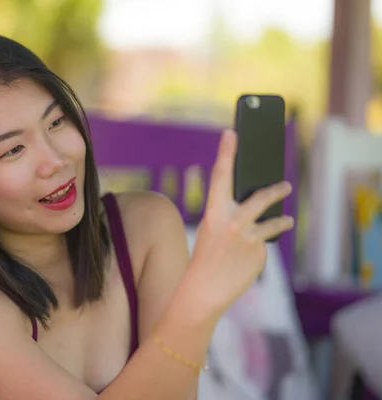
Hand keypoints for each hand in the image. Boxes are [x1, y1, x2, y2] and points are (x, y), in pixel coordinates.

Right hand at [186, 130, 293, 315]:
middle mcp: (232, 221)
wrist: (205, 290)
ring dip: (282, 220)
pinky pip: (264, 244)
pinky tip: (247, 259)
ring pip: (273, 222)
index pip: (220, 175)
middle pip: (261, 197)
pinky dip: (258, 249)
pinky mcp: (260, 253)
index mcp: (213, 212)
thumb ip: (231, 216)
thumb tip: (262, 207)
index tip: (232, 132)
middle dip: (276, 189)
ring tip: (288, 219)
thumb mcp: (213, 231)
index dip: (226, 152)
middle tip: (286, 184)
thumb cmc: (206, 258)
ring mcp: (248, 237)